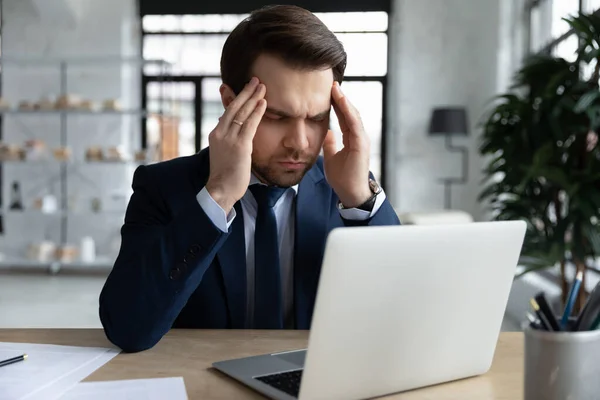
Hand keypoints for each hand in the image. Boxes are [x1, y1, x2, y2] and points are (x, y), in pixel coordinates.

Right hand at [206, 77, 266, 212]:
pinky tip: (263, 103)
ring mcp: (229, 139)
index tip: (246, 88)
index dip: (237, 98)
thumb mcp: (224, 153)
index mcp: (216, 134)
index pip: (228, 112)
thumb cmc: (225, 175)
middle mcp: (220, 133)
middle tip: (256, 79)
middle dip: (246, 92)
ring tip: (262, 86)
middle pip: (234, 107)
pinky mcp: (240, 146)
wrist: (220, 190)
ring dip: (253, 98)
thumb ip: (229, 141)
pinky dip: (257, 112)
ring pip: (242, 113)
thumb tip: (237, 133)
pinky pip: (250, 125)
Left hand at [323, 81, 371, 207]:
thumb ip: (330, 144)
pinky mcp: (361, 144)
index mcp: (352, 139)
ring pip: (353, 115)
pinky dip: (348, 112)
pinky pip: (354, 124)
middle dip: (340, 98)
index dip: (337, 104)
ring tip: (335, 88)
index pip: (344, 117)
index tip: (328, 92)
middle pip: (349, 113)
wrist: (350, 193)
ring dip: (344, 101)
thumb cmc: (342, 178)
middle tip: (332, 84)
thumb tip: (326, 133)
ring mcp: (361, 140)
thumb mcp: (331, 157)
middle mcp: (358, 137)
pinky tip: (342, 101)